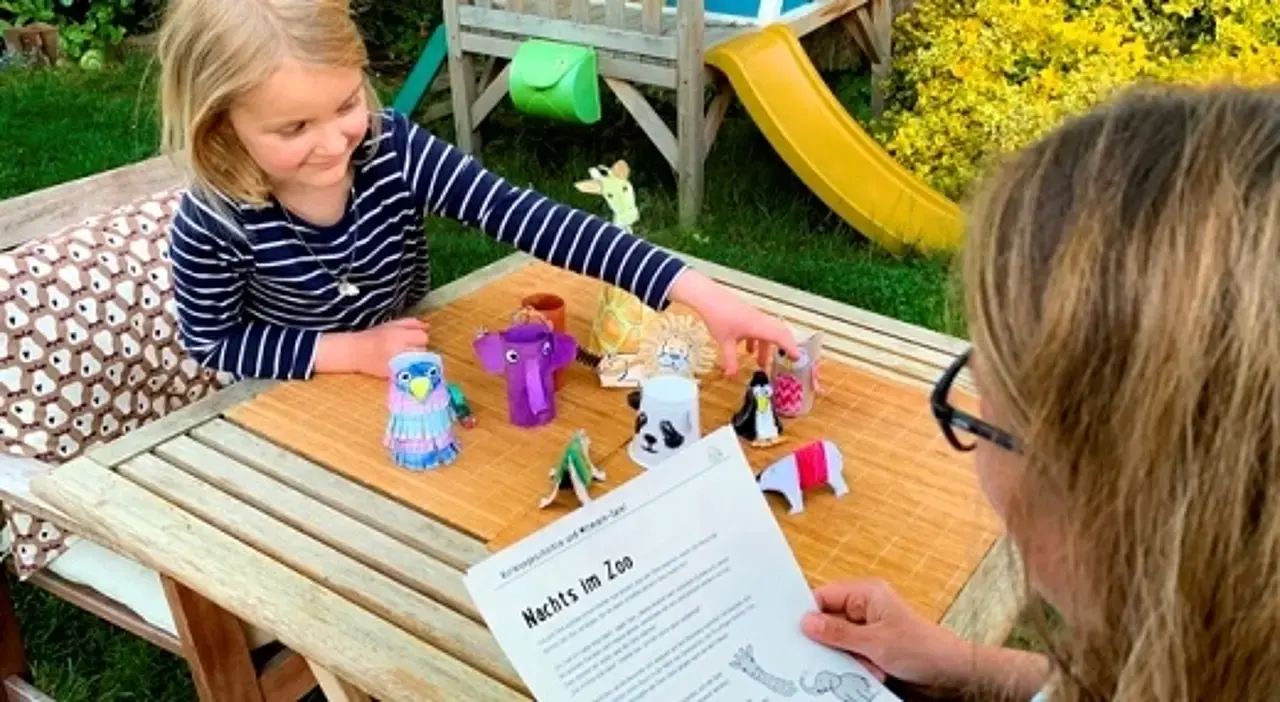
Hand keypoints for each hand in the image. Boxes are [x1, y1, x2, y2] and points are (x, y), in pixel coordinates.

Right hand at [315, 317, 428, 376]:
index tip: (413, 338)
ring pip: (418, 362)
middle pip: (423, 350)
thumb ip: (411, 323)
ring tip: (404, 356)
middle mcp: (399, 349)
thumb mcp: (392, 324)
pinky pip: (410, 371)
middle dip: (418, 348)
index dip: (420, 337)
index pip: (423, 337)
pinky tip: (401, 364)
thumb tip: (427, 326)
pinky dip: (409, 368)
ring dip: (415, 359)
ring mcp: (397, 364)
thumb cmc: (374, 336)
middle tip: (408, 347)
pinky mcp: (394, 374)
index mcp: (398, 335)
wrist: (356, 352)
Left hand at [668, 269, 798, 376]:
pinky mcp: (747, 315)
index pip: (782, 337)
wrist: (708, 297)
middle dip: (784, 346)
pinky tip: (747, 349)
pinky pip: (758, 329)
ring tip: (760, 362)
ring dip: (766, 347)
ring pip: (767, 332)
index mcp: (760, 326)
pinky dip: (757, 340)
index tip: (798, 357)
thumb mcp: (724, 342)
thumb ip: (730, 360)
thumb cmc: (718, 316)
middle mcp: (761, 320)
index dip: (791, 347)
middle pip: (780, 332)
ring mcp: (754, 316)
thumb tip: (732, 375)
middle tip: (787, 359)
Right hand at [802, 579, 1048, 697]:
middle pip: (828, 619)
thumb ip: (837, 632)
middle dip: (829, 640)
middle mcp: (866, 607)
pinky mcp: (873, 647)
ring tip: (865, 665)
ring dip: (845, 656)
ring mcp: (869, 628)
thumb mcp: (875, 642)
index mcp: (867, 593)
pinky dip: (855, 665)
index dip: (809, 613)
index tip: (795, 631)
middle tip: (827, 654)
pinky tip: (871, 671)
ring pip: (838, 641)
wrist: (952, 674)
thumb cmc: (923, 649)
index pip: (824, 595)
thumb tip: (806, 622)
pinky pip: (850, 654)